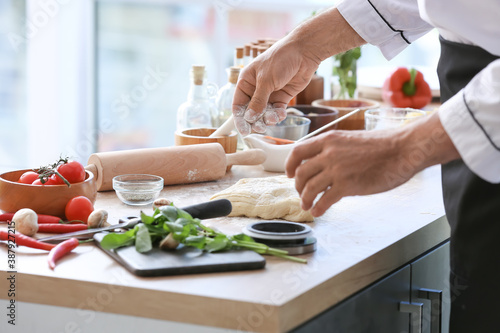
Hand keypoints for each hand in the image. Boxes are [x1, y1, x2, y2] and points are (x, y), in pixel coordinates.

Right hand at [232, 39, 319, 134]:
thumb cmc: (281, 59)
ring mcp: (269, 94)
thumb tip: (249, 118)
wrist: (304, 52)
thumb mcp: (266, 80)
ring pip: (264, 113)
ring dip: (268, 119)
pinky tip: (280, 115)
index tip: (244, 131)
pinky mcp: (282, 97)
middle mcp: (256, 89)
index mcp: (246, 82)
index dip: (240, 119)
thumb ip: (258, 101)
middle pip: (251, 112)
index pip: (238, 105)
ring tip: (273, 118)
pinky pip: (277, 111)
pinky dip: (278, 115)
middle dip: (255, 121)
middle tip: (260, 128)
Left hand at [285, 130, 406, 216]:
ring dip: (305, 199)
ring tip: (306, 205)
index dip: (289, 164)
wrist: (402, 149)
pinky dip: (318, 208)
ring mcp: (337, 170)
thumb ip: (334, 150)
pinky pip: (324, 200)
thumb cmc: (382, 145)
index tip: (288, 173)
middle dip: (297, 186)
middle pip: (300, 172)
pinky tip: (318, 211)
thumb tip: (322, 163)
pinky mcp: (347, 185)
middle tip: (300, 192)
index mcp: (329, 140)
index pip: (297, 151)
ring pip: (309, 188)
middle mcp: (329, 153)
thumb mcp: (351, 140)